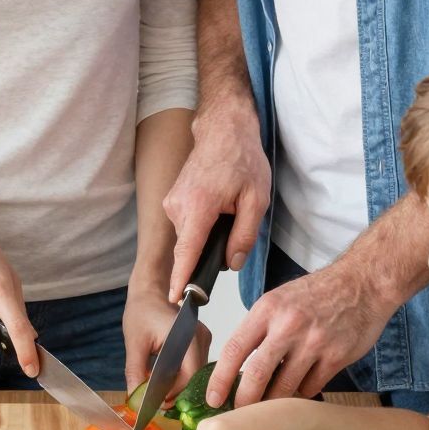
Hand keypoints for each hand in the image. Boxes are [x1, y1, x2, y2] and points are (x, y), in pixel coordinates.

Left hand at [122, 277, 209, 397]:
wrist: (150, 290)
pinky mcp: (201, 341)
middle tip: (156, 402)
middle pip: (194, 377)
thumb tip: (136, 400)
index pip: (188, 376)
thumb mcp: (134, 344)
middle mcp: (201, 338)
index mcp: (187, 336)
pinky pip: (194, 365)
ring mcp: (204, 339)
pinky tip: (166, 379)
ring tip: (159, 391)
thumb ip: (136, 372)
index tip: (156, 403)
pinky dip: (181, 375)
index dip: (172, 393)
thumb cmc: (142, 311)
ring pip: (195, 373)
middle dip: (175, 392)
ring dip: (178, 384)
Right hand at [163, 99, 270, 299]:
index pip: (187, 253)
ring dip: (207, 234)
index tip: (177, 299)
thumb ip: (244, 236)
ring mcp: (172, 203)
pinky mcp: (172, 201)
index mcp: (199, 207)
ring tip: (228, 210)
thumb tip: (232, 264)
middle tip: (234, 226)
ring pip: (190, 237)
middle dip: (209, 250)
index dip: (182, 279)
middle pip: (191, 248)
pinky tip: (218, 207)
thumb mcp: (256, 200)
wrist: (223, 130)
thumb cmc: (242, 159)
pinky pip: (187, 225)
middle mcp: (178, 207)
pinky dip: (202, 225)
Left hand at [208, 252, 394, 407]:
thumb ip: (258, 330)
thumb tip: (236, 368)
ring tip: (271, 401)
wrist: (362, 283)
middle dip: (244, 400)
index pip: (233, 349)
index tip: (213, 398)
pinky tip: (302, 382)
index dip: (219, 379)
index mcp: (267, 309)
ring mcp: (313, 342)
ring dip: (274, 399)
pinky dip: (302, 391)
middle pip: (256, 375)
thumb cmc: (318, 293)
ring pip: (284, 387)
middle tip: (239, 410)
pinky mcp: (336, 357)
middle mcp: (288, 326)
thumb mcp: (278, 300)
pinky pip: (310, 387)